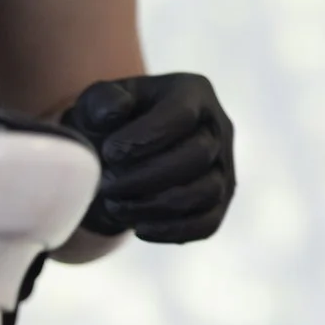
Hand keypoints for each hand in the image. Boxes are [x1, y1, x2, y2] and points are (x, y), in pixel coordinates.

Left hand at [60, 72, 237, 243]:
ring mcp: (224, 167)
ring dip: (156, 206)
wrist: (122, 150)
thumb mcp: (99, 101)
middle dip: (146, 177)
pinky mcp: (220, 202)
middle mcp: (219, 128)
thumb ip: (102, 100)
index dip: (146, 137)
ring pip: (206, 193)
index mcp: (193, 93)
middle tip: (107, 185)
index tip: (109, 153)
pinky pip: (207, 223)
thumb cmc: (112, 120)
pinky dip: (173, 231)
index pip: (182, 115)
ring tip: (116, 206)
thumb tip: (113, 113)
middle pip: (197, 157)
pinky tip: (139, 227)